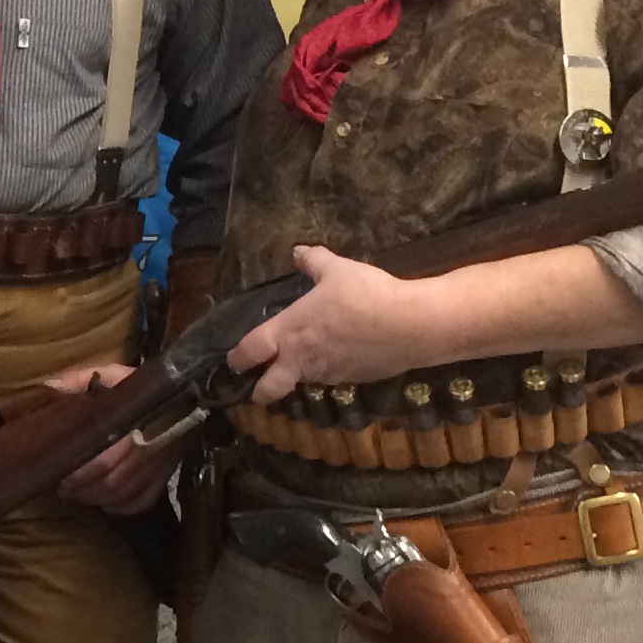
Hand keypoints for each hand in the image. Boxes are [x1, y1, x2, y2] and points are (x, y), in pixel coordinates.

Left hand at [46, 362, 185, 513]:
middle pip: (112, 483)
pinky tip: (109, 506)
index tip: (61, 478)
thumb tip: (50, 386)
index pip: (103, 461)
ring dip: (100, 500)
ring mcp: (159, 464)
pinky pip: (146, 499)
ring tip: (81, 497)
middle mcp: (147, 448)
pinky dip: (125, 508)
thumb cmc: (142, 386)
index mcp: (131, 425)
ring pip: (126, 494)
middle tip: (65, 490)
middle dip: (84, 491)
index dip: (79, 475)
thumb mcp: (112, 375)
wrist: (187, 394)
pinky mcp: (167, 473)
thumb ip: (80, 379)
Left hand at [225, 245, 430, 406]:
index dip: (236, 359)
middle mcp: (301, 359)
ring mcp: (326, 374)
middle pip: (267, 390)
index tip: (232, 362)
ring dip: (296, 376)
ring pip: (300, 383)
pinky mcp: (351, 380)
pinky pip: (330, 378)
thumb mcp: (338, 270)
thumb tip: (297, 250)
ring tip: (304, 360)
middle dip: (258, 391)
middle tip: (257, 383)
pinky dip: (328, 371)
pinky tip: (340, 354)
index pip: (249, 352)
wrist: (411, 325)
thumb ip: (314, 261)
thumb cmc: (366, 295)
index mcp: (289, 331)